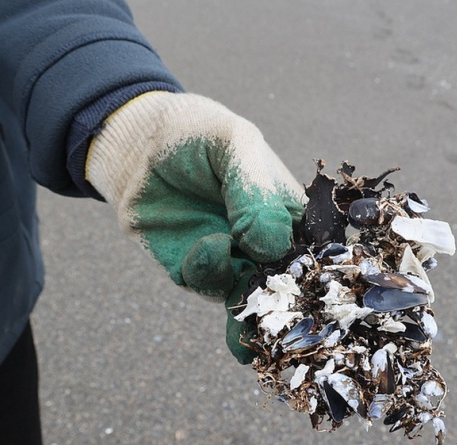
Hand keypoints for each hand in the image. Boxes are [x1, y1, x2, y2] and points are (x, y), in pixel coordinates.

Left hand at [86, 91, 303, 361]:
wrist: (139, 144)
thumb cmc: (200, 135)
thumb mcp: (236, 145)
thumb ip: (255, 192)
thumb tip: (272, 246)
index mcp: (292, 214)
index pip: (316, 251)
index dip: (314, 269)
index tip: (305, 275)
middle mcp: (267, 245)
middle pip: (286, 287)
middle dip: (280, 298)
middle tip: (270, 295)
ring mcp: (233, 261)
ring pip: (249, 297)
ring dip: (242, 291)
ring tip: (221, 246)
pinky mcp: (197, 272)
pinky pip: (209, 288)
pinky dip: (208, 275)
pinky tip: (205, 245)